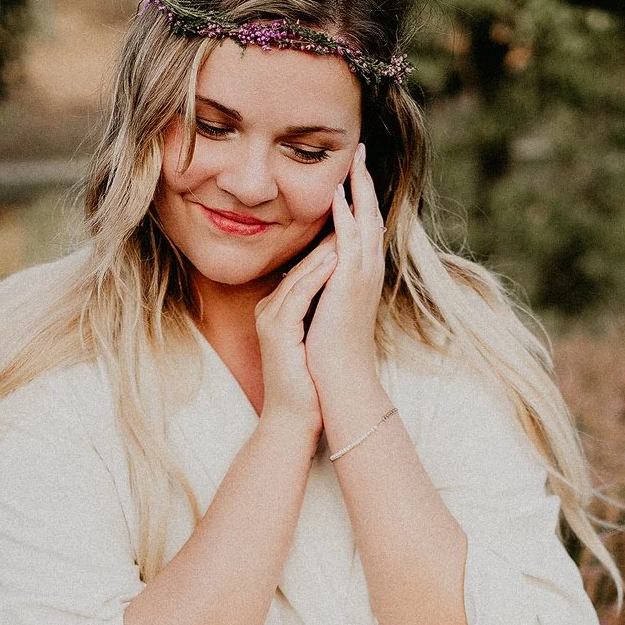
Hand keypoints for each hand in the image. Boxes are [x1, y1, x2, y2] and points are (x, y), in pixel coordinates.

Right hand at [254, 238, 335, 436]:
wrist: (294, 419)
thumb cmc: (309, 384)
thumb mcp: (315, 338)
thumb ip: (320, 311)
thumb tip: (341, 289)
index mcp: (280, 308)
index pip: (307, 268)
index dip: (330, 242)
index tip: (354, 219)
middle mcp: (271, 308)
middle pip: (303, 264)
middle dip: (328, 234)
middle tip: (350, 206)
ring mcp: (271, 318)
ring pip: (301, 275)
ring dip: (325, 248)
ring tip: (347, 222)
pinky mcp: (277, 331)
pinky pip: (299, 295)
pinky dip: (318, 275)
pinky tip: (336, 258)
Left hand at [303, 143, 384, 388]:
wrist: (339, 380)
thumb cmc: (330, 352)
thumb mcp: (327, 308)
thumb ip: (324, 285)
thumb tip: (313, 273)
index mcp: (361, 276)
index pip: (363, 228)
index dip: (360, 198)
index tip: (352, 172)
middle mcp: (368, 271)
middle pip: (371, 214)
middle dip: (365, 181)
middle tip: (360, 149)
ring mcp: (362, 276)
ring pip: (366, 220)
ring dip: (360, 187)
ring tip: (354, 157)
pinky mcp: (350, 284)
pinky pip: (350, 240)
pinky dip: (347, 215)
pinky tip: (338, 192)